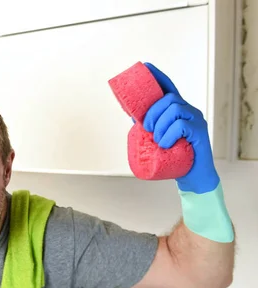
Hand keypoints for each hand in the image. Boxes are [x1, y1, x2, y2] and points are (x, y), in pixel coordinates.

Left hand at [142, 62, 219, 193]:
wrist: (192, 176)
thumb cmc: (175, 156)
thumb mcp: (158, 138)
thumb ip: (150, 125)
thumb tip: (132, 114)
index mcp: (177, 110)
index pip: (168, 88)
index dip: (157, 76)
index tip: (146, 65)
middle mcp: (188, 110)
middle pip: (169, 98)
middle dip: (152, 112)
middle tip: (146, 129)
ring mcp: (196, 120)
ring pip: (174, 109)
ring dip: (160, 127)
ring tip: (158, 141)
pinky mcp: (200, 131)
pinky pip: (180, 125)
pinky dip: (168, 136)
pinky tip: (166, 145)